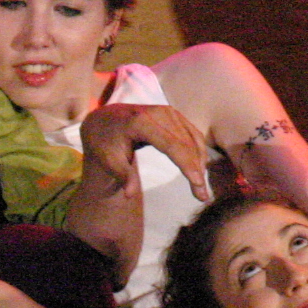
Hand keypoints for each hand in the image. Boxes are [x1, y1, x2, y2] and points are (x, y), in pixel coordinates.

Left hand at [80, 102, 215, 203]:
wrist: (105, 119)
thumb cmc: (105, 141)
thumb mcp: (107, 159)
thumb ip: (121, 175)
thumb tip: (129, 194)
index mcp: (141, 122)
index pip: (171, 145)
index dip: (186, 164)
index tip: (198, 183)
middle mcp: (159, 113)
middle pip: (186, 144)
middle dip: (197, 170)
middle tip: (203, 196)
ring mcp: (169, 112)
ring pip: (193, 139)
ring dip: (200, 164)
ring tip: (201, 189)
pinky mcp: (174, 114)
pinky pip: (192, 134)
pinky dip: (198, 153)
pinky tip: (199, 171)